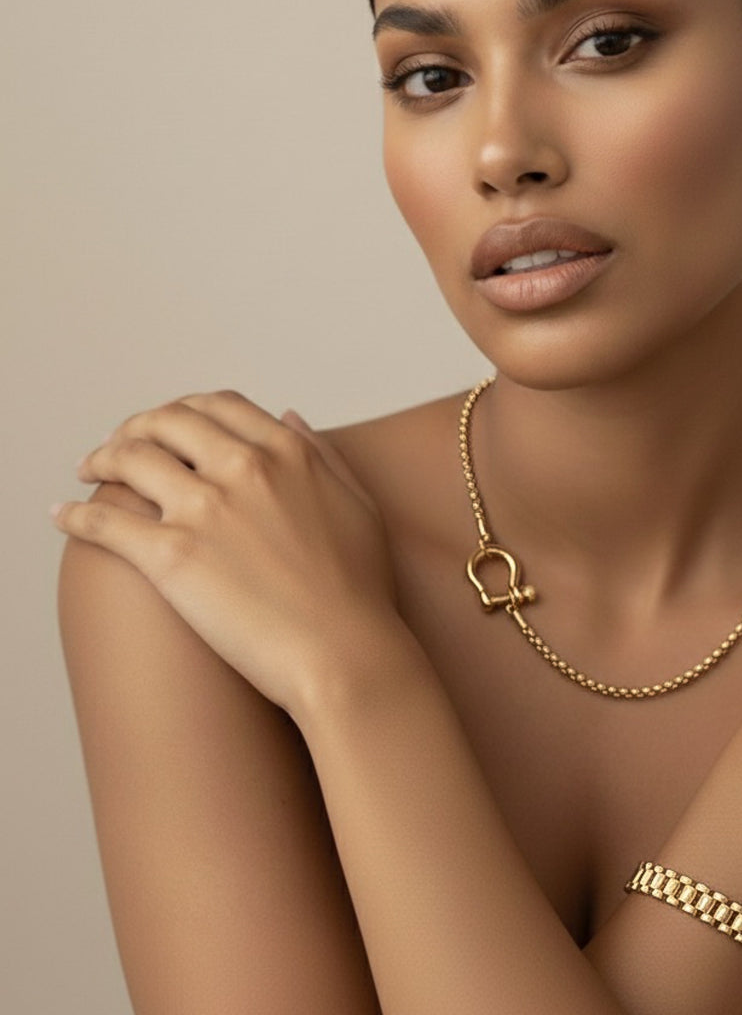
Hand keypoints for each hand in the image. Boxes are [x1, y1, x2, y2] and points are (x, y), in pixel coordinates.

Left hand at [53, 390, 407, 714]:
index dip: (185, 411)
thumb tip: (288, 416)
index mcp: (287, 452)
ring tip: (87, 472)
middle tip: (121, 445)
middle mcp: (243, 468)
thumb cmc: (361, 591)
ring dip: (100, 458)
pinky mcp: (171, 557)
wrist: (345, 654)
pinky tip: (61, 518)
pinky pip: (104, 522)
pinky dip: (74, 516)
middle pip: (167, 422)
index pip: (219, 406)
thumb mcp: (358, 503)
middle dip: (136, 427)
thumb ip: (321, 453)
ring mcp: (205, 509)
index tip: (170, 426)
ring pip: (129, 459)